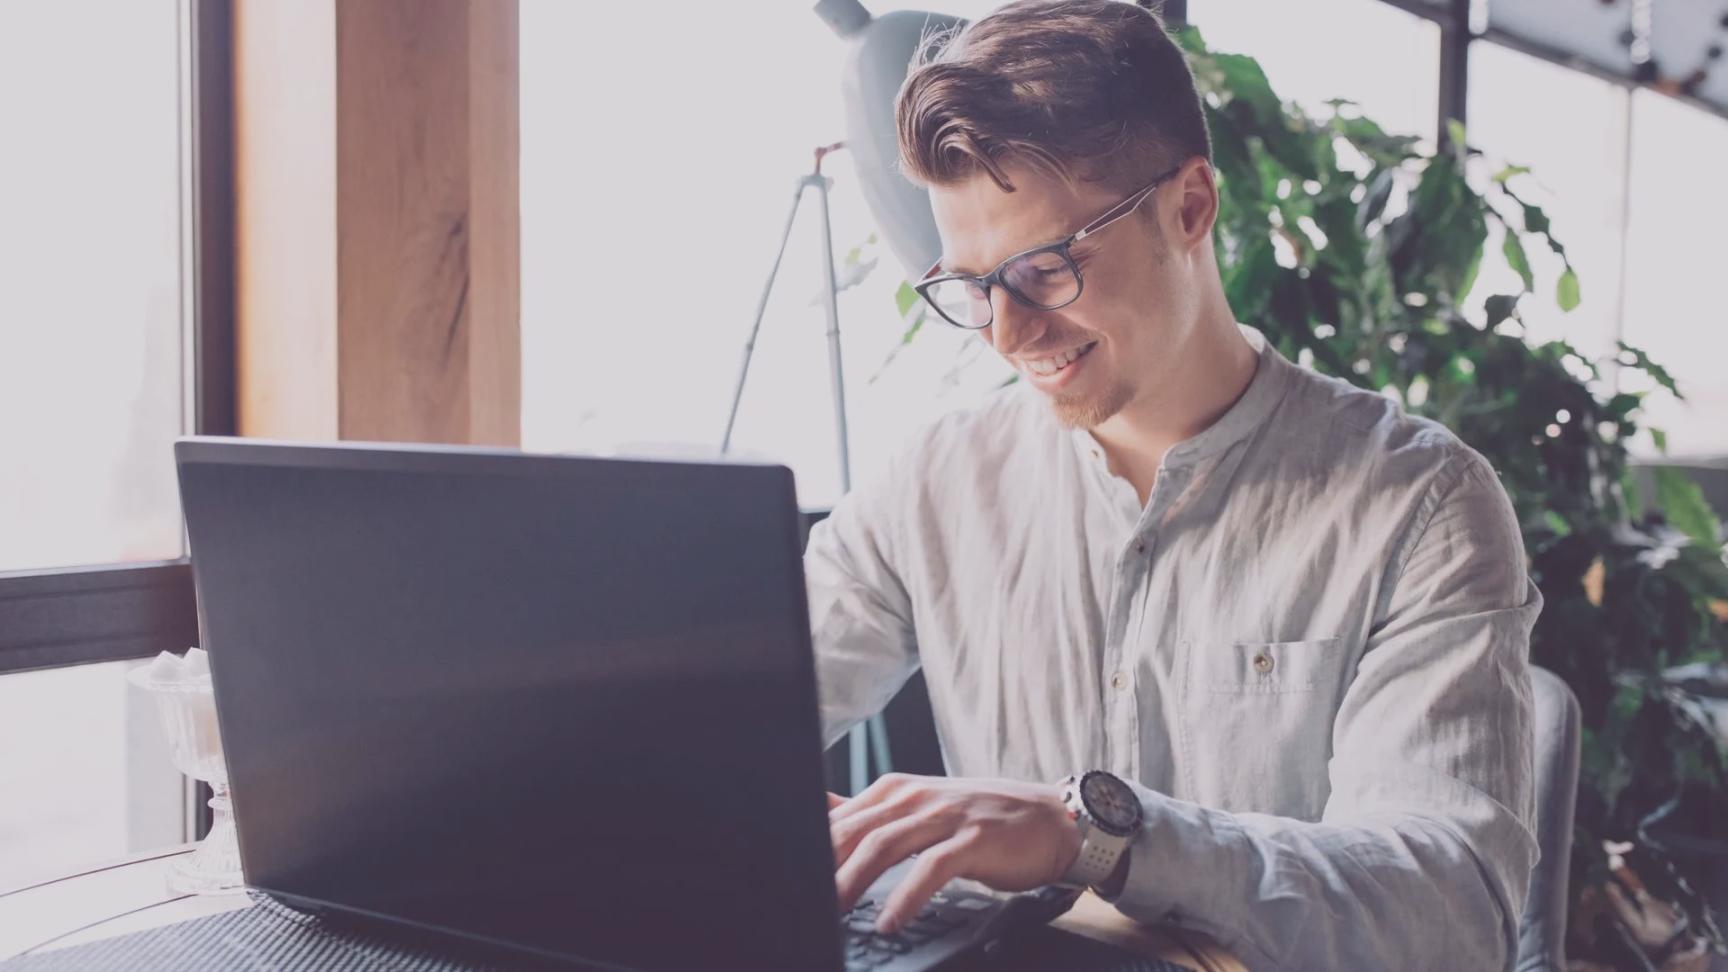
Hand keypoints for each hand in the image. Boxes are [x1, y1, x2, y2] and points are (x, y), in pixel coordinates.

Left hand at [826, 774, 1080, 933]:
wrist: (1049, 819)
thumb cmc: (980, 819)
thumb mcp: (919, 807)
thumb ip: (871, 812)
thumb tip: (821, 806)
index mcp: (895, 790)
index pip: (840, 818)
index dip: (813, 848)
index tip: (791, 877)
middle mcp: (915, 797)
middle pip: (855, 831)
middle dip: (824, 867)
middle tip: (802, 900)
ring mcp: (945, 815)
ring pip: (885, 846)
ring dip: (854, 881)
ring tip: (833, 911)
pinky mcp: (973, 839)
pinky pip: (931, 869)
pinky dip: (906, 897)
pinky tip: (890, 921)